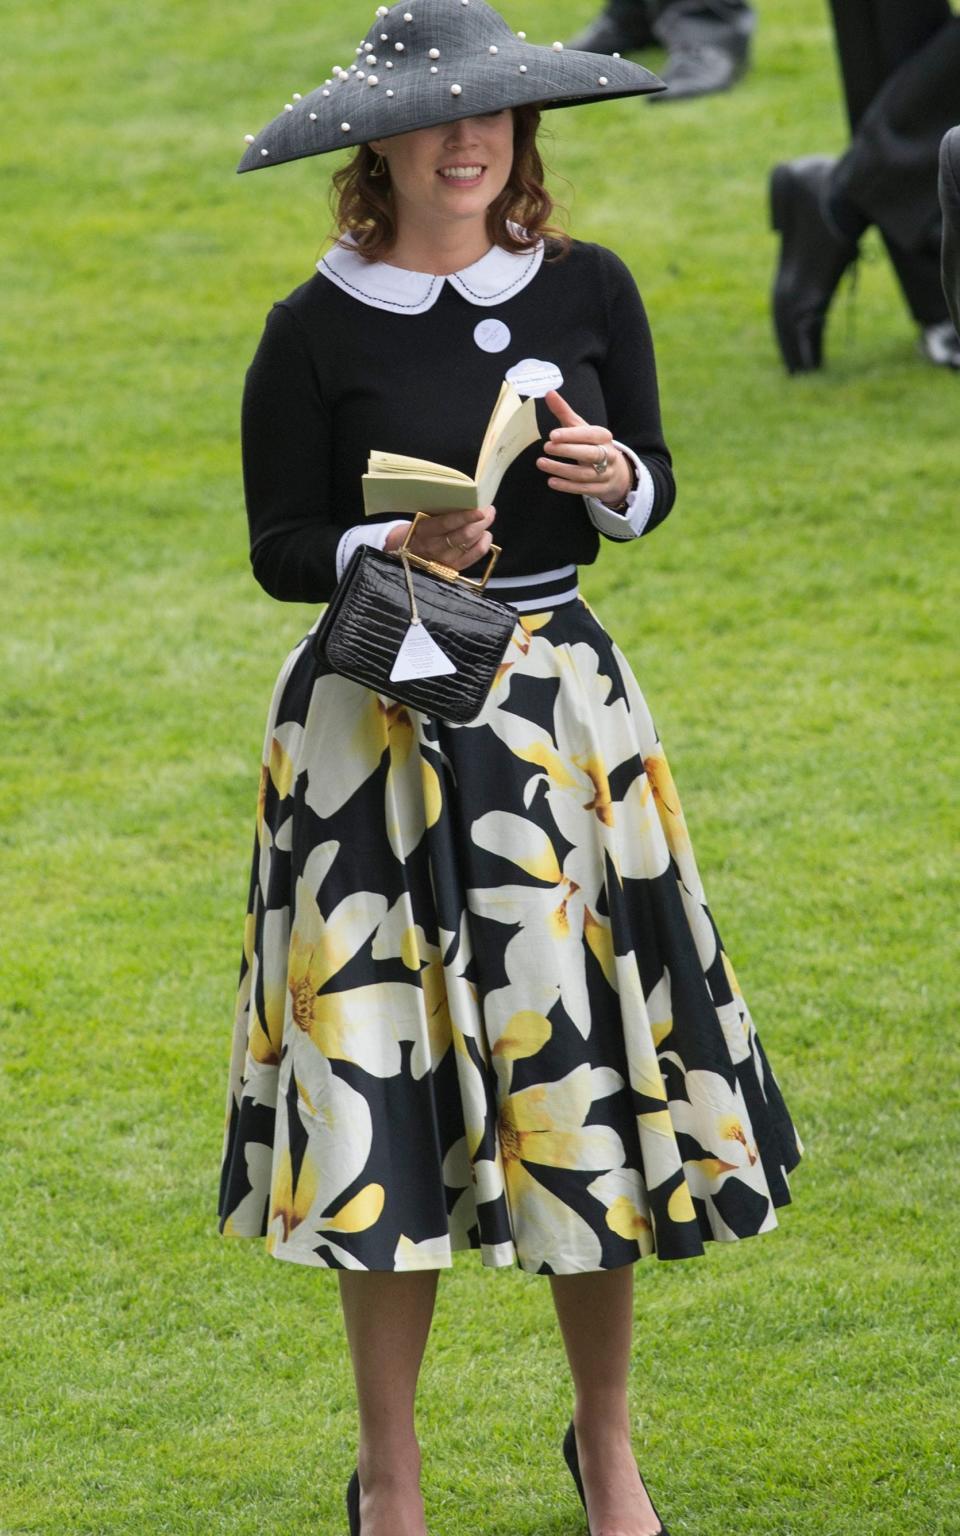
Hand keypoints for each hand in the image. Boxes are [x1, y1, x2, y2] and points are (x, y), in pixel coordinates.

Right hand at [383, 504, 495, 571]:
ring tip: (486, 518)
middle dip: (481, 521)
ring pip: (472, 543)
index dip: (466, 516)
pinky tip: (484, 534)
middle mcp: (435, 548)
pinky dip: (484, 542)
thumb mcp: (423, 517)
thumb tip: (466, 500)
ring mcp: (445, 560)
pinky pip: (475, 555)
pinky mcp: (454, 568)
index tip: (480, 508)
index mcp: (424, 531)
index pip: (448, 523)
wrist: (406, 552)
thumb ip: (441, 511)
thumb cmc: (418, 529)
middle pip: (465, 534)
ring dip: (483, 529)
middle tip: (489, 509)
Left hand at [536, 390, 632, 505]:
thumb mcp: (581, 428)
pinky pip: (583, 489)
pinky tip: (551, 481)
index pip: (589, 434)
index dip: (572, 435)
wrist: (615, 471)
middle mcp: (608, 454)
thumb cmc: (592, 444)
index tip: (553, 435)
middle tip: (547, 447)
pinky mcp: (600, 489)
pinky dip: (567, 486)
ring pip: (584, 474)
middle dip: (568, 451)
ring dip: (562, 469)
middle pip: (589, 454)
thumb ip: (564, 412)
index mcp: (603, 436)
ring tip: (541, 463)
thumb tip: (549, 393)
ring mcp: (605, 473)